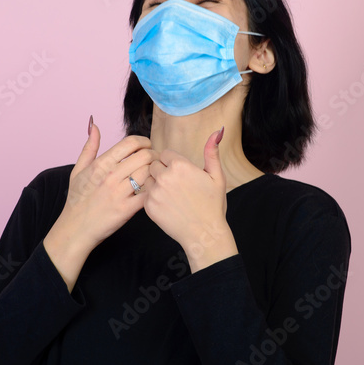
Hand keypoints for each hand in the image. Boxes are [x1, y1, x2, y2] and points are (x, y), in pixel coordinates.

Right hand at [53, 121, 158, 254]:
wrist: (75, 229)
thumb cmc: (77, 199)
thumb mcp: (78, 170)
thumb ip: (89, 147)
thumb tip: (94, 125)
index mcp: (101, 164)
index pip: (130, 143)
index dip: (143, 141)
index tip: (147, 146)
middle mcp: (110, 177)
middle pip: (144, 156)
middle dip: (154, 155)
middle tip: (155, 160)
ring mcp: (119, 193)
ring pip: (148, 173)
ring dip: (155, 171)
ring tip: (155, 174)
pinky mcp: (126, 210)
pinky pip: (147, 194)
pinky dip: (154, 190)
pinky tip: (153, 190)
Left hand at [139, 127, 237, 271]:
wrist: (204, 234)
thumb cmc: (212, 205)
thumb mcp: (217, 176)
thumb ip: (212, 152)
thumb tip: (218, 130)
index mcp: (180, 165)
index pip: (164, 153)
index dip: (172, 162)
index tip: (181, 174)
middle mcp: (164, 176)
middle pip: (154, 164)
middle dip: (162, 171)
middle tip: (176, 186)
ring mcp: (154, 192)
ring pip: (147, 179)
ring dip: (155, 184)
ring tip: (171, 195)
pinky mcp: (148, 206)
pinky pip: (145, 194)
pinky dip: (153, 198)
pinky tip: (167, 205)